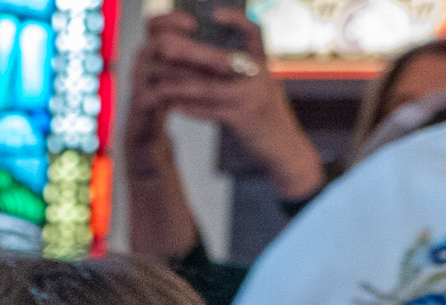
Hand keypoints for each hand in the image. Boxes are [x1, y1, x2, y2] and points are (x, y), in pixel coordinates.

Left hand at [135, 23, 326, 202]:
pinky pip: (211, 112)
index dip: (237, 21)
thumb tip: (210, 61)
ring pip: (209, 88)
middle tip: (163, 47)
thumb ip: (242, 73)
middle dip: (188, 53)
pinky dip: (190, 109)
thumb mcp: (262, 87)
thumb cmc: (268, 117)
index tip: (216, 14)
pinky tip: (173, 106)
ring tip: (159, 83)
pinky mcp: (244, 120)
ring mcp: (251, 98)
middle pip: (219, 59)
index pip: (254, 33)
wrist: (286, 149)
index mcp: (263, 64)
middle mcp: (259, 76)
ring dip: (180, 85)